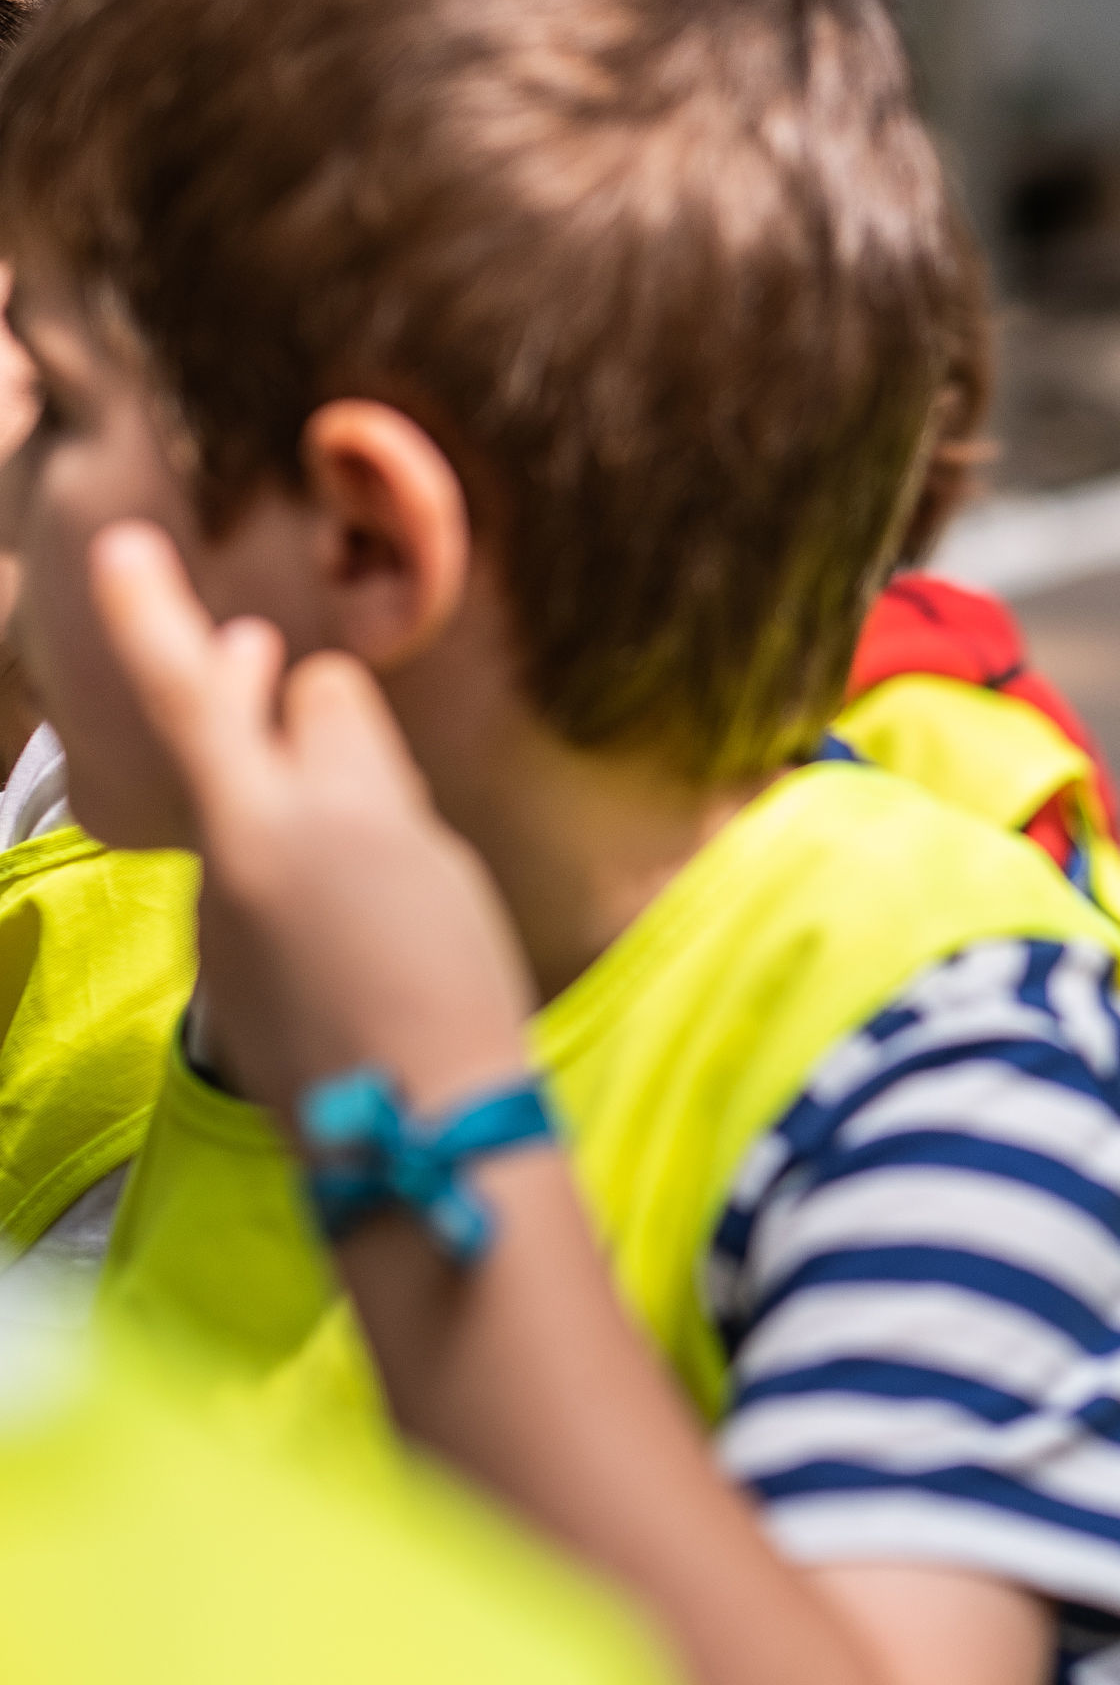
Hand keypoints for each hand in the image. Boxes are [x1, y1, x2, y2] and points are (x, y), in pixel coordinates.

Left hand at [86, 520, 532, 1120]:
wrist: (422, 1135)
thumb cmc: (436, 978)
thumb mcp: (411, 837)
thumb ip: (349, 752)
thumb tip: (311, 693)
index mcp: (261, 819)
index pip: (188, 692)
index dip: (148, 614)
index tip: (116, 549)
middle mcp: (224, 869)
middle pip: (217, 751)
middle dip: (229, 687)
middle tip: (248, 640)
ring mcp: (230, 934)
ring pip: (252, 818)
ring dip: (283, 772)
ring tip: (316, 736)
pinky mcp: (251, 987)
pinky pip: (270, 888)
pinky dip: (309, 858)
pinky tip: (367, 886)